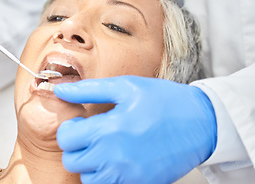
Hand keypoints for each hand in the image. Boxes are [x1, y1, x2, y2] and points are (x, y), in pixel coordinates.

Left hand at [54, 76, 216, 183]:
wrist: (201, 123)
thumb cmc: (164, 101)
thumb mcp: (126, 87)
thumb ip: (88, 89)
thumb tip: (60, 90)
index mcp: (108, 129)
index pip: (65, 139)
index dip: (68, 130)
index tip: (80, 124)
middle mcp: (114, 156)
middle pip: (72, 161)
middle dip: (75, 147)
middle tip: (90, 135)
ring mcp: (127, 175)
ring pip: (87, 179)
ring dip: (89, 165)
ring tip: (102, 148)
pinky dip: (105, 177)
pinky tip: (116, 160)